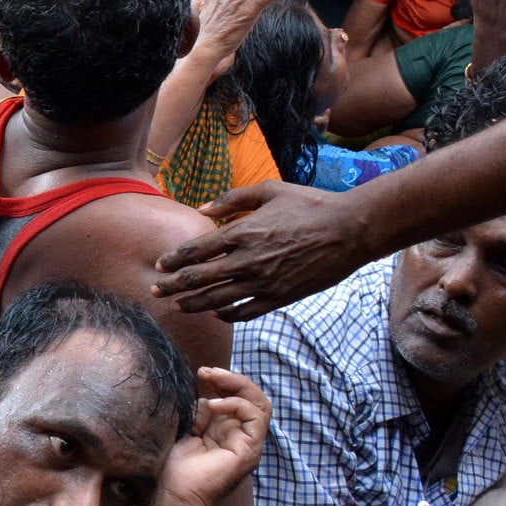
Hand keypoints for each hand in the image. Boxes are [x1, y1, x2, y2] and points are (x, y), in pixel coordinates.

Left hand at [152, 181, 371, 317]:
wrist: (351, 229)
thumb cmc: (310, 204)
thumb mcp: (268, 190)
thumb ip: (231, 199)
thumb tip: (200, 209)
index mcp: (242, 232)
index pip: (194, 251)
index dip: (172, 260)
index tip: (159, 265)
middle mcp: (248, 260)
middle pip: (197, 279)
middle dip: (171, 286)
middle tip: (154, 290)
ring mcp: (264, 282)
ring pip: (216, 300)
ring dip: (192, 304)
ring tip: (177, 305)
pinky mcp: (280, 297)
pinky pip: (245, 312)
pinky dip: (226, 315)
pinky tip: (216, 312)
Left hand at [152, 367, 270, 505]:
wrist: (173, 494)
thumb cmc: (174, 468)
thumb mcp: (187, 431)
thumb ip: (200, 414)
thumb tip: (206, 396)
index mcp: (228, 432)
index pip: (239, 398)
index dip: (224, 381)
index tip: (201, 373)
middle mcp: (242, 437)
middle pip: (253, 398)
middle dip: (232, 378)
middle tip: (207, 371)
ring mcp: (249, 445)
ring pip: (260, 404)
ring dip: (238, 385)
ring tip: (213, 380)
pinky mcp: (250, 450)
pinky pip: (256, 417)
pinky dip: (236, 404)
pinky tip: (214, 404)